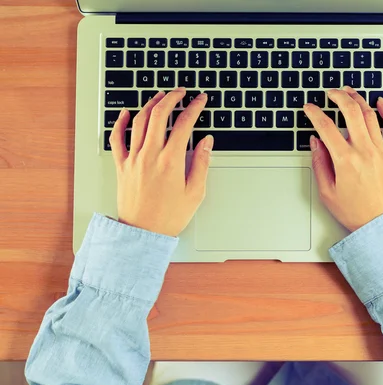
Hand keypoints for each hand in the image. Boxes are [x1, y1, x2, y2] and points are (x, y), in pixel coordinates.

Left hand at [110, 88, 213, 236]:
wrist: (143, 234)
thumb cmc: (169, 217)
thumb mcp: (195, 193)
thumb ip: (201, 164)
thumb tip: (206, 142)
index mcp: (171, 161)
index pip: (184, 124)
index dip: (194, 107)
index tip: (200, 100)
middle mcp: (150, 155)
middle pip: (159, 115)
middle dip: (172, 98)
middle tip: (181, 92)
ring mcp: (133, 159)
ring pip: (139, 121)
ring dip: (151, 104)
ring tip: (160, 96)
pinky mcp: (121, 166)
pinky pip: (117, 138)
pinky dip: (121, 122)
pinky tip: (127, 113)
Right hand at [304, 87, 382, 231]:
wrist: (381, 225)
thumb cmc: (355, 212)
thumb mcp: (327, 192)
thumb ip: (320, 163)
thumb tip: (316, 142)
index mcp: (345, 161)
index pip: (326, 128)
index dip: (314, 114)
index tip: (309, 108)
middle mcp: (364, 152)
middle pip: (351, 112)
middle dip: (338, 97)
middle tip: (330, 93)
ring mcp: (381, 151)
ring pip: (370, 115)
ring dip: (358, 99)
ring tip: (349, 92)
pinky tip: (380, 103)